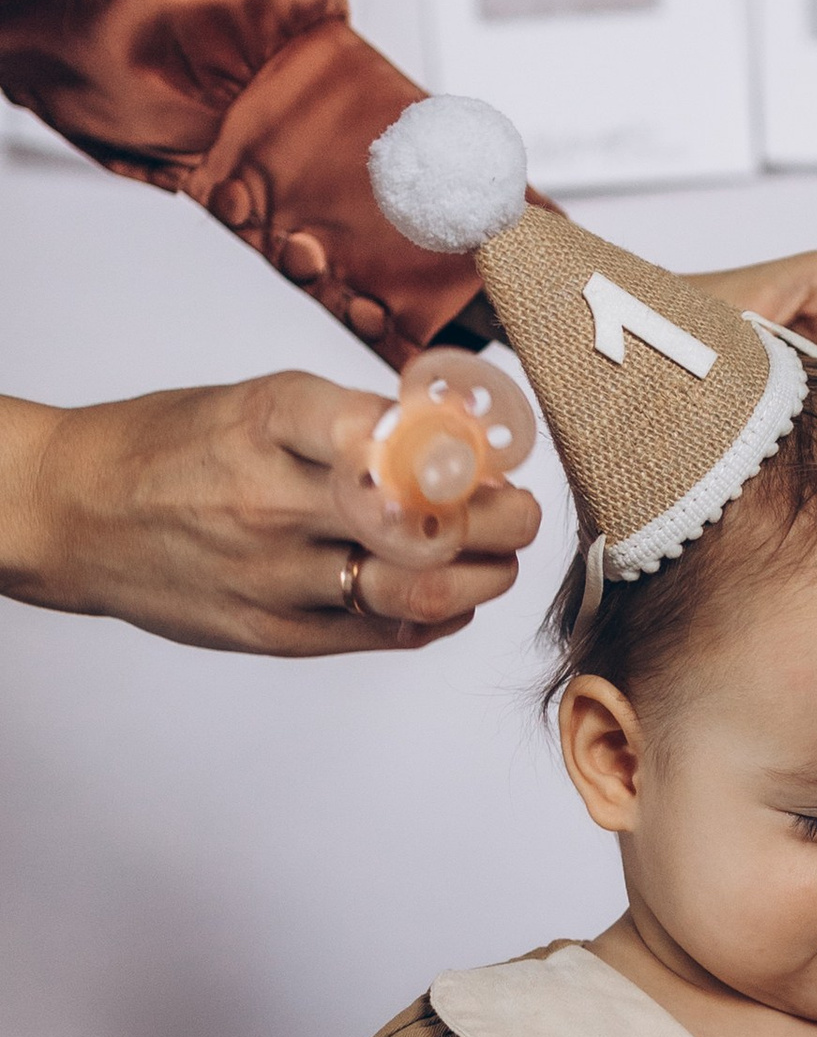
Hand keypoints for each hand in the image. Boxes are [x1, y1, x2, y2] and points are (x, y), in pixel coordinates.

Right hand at [0, 371, 540, 655]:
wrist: (75, 512)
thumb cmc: (175, 448)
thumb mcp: (254, 402)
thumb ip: (350, 422)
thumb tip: (455, 441)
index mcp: (273, 421)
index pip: (397, 434)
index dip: (468, 454)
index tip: (494, 456)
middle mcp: (276, 499)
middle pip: (424, 523)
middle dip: (500, 523)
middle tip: (521, 514)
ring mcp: (274, 574)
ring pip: (415, 590)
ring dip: (480, 580)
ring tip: (497, 562)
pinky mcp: (272, 632)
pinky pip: (378, 634)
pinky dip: (433, 619)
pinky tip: (451, 600)